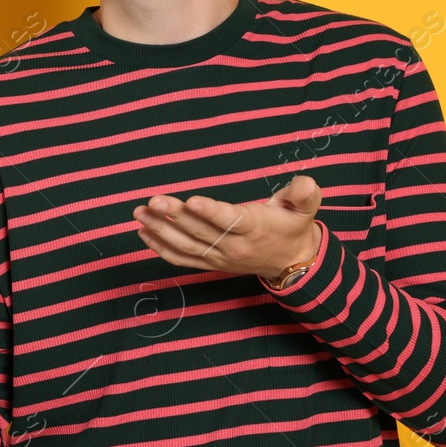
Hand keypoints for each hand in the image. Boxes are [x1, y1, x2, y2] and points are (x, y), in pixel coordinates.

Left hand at [132, 174, 324, 279]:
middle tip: (152, 201)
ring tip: (139, 214)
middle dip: (174, 215)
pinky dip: (160, 248)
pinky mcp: (211, 263)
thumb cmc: (293, 226)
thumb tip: (306, 183)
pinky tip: (143, 233)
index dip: (211, 211)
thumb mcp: (306, 207)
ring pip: (186, 245)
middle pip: (200, 231)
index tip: (192, 201)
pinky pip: (182, 259)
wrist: (292, 261)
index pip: (230, 220)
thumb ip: (305, 193)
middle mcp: (234, 245)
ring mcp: (219, 257)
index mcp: (255, 227)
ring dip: (159, 230)